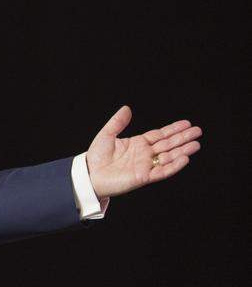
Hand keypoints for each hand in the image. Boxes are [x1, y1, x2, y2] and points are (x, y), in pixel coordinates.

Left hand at [85, 106, 201, 198]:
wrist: (89, 175)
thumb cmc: (95, 157)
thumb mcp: (106, 135)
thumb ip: (117, 122)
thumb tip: (127, 108)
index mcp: (137, 144)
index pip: (160, 135)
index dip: (173, 129)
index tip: (187, 123)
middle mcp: (144, 155)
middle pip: (168, 144)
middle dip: (183, 138)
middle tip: (198, 131)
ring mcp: (145, 166)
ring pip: (168, 157)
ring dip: (182, 150)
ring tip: (196, 143)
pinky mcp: (143, 177)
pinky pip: (162, 171)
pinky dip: (174, 165)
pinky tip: (184, 158)